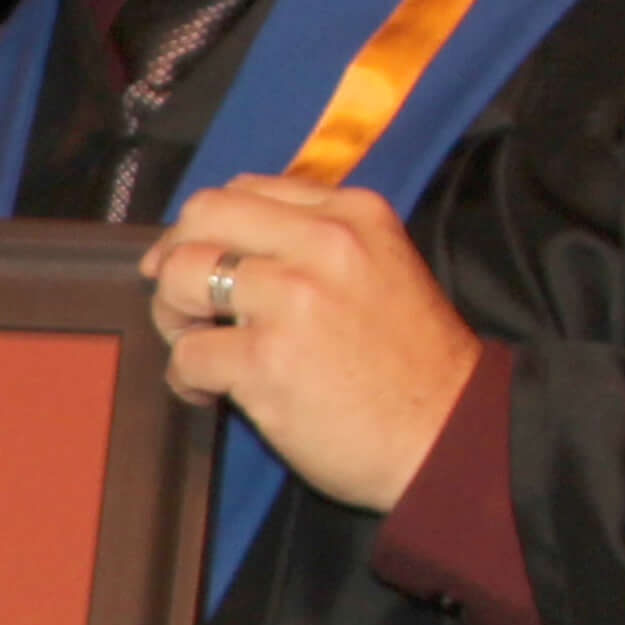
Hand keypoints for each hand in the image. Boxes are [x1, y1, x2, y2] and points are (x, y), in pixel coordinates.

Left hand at [138, 176, 481, 511]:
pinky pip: (188, 354)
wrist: (452, 434)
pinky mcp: (268, 360)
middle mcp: (323, 244)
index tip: (195, 257)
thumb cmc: (414, 365)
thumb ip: (314, 243)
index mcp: (352, 214)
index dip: (205, 226)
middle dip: (175, 257)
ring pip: (180, 277)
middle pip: (201, 217)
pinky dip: (186, 378)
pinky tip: (210, 393)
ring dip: (173, 316)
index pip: (244, 190)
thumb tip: (222, 241)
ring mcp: (294, 299)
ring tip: (198, 346)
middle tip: (183, 301)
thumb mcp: (381, 267)